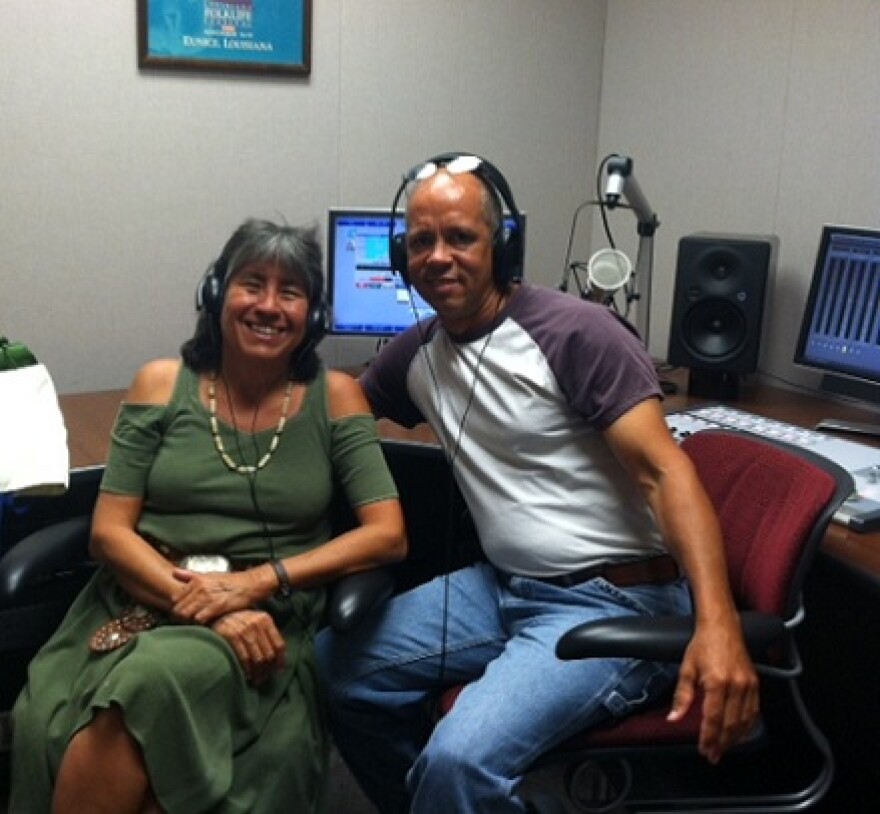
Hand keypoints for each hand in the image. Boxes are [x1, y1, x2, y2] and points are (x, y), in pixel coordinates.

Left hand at [170, 568, 262, 623]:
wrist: (251, 584)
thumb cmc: (231, 581)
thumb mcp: (210, 575)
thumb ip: (191, 575)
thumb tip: (173, 572)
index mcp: (197, 580)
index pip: (174, 598)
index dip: (177, 608)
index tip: (183, 612)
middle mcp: (200, 587)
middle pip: (178, 609)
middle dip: (181, 617)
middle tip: (189, 621)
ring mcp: (209, 596)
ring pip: (187, 615)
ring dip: (190, 621)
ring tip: (197, 623)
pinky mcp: (217, 606)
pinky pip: (200, 619)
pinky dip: (200, 623)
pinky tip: (206, 622)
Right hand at [211, 609, 285, 684]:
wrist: (217, 615)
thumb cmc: (240, 622)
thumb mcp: (255, 621)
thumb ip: (267, 635)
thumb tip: (280, 658)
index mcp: (266, 619)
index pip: (279, 645)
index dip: (280, 660)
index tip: (278, 670)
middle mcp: (257, 623)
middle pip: (269, 653)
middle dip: (268, 669)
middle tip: (265, 677)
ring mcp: (244, 630)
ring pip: (258, 658)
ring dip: (258, 672)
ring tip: (257, 679)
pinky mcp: (232, 636)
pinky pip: (244, 658)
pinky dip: (247, 669)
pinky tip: (248, 675)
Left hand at [666, 620, 759, 763]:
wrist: (722, 626)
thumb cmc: (702, 644)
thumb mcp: (687, 668)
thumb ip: (681, 696)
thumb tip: (674, 718)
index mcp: (717, 682)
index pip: (713, 718)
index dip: (708, 737)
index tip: (704, 750)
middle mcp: (736, 685)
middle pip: (730, 724)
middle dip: (721, 743)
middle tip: (713, 755)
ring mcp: (748, 685)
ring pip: (744, 721)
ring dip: (734, 738)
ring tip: (724, 748)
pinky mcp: (756, 684)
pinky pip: (754, 711)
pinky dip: (747, 726)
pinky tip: (740, 734)